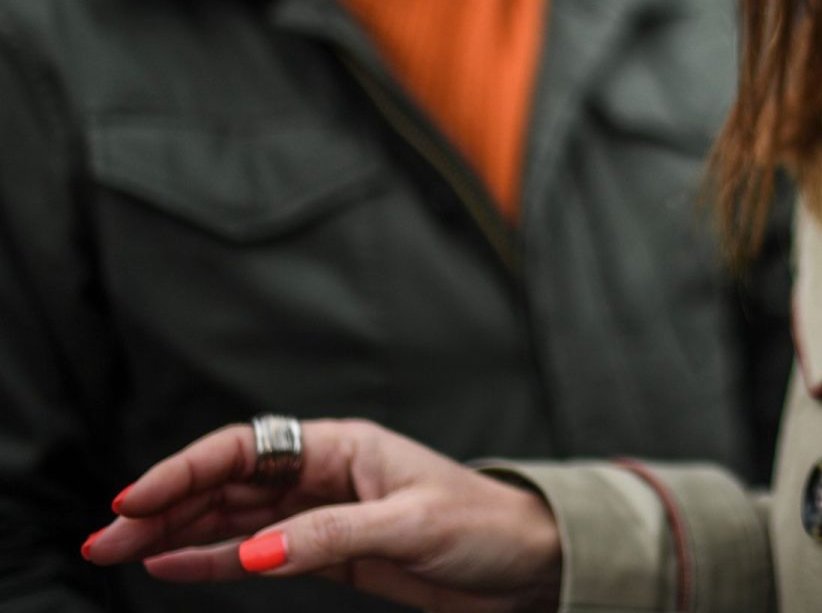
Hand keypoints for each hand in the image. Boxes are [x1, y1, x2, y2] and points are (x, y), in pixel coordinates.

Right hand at [83, 419, 562, 612]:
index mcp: (345, 444)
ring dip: (176, 533)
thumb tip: (255, 552)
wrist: (527, 563)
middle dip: (164, 504)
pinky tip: (170, 566)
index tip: (134, 497)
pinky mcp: (328, 550)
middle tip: (104, 535)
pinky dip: (212, 559)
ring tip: (116, 551)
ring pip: (232, 518)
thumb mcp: (409, 526)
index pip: (249, 447)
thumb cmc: (483, 526)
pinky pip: (256, 551)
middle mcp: (326, 471)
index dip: (186, 469)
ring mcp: (321, 511)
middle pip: (228, 482)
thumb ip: (328, 537)